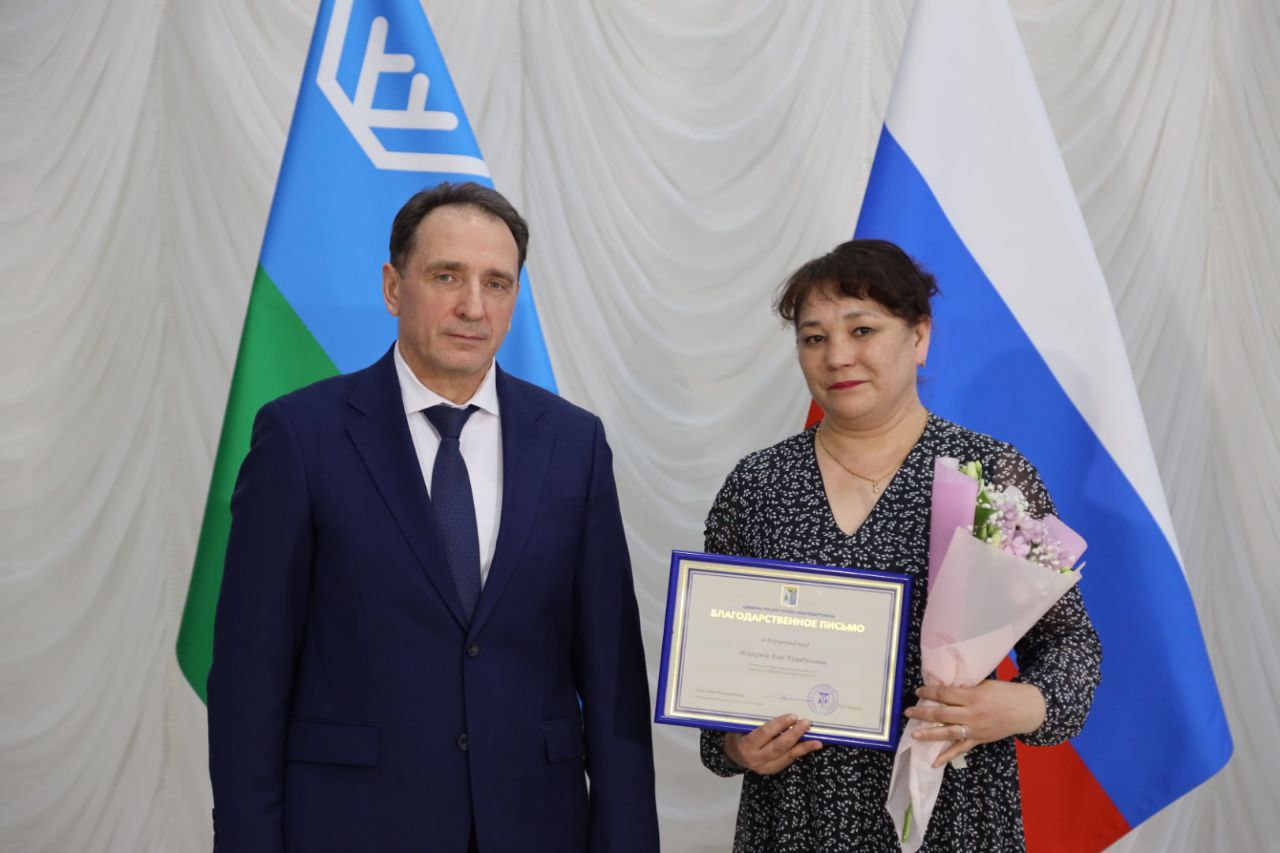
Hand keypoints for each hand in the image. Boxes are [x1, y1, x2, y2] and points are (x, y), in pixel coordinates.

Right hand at [723, 714, 822, 774]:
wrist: (733, 755)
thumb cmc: (738, 735)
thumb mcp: (741, 727)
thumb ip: (756, 722)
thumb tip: (778, 709)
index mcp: (746, 745)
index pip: (765, 734)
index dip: (779, 725)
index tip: (792, 716)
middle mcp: (756, 758)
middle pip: (779, 746)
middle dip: (794, 734)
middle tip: (806, 724)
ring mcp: (765, 766)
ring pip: (787, 756)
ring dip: (803, 747)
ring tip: (817, 741)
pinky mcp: (773, 770)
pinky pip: (788, 760)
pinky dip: (799, 752)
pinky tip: (810, 746)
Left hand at [904, 681, 1045, 767]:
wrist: (1025, 709)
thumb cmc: (1004, 692)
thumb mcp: (983, 685)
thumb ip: (964, 690)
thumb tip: (944, 692)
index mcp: (972, 696)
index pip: (944, 695)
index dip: (929, 693)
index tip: (918, 692)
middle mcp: (971, 714)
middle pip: (941, 714)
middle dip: (922, 713)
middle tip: (907, 712)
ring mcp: (975, 729)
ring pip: (947, 733)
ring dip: (929, 734)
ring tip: (913, 734)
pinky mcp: (979, 740)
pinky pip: (960, 749)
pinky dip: (946, 756)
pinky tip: (933, 762)